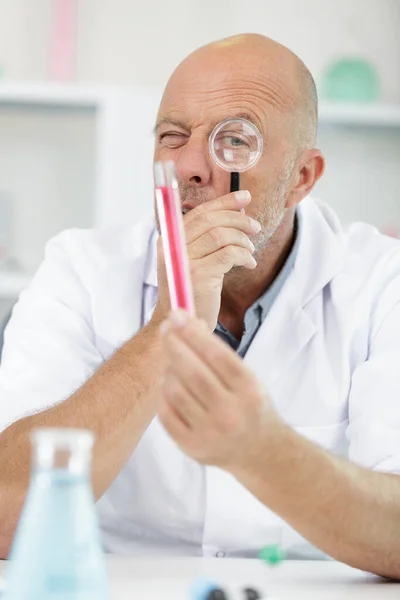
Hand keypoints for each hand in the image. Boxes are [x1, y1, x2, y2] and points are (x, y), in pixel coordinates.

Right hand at [152, 191, 260, 330]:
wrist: (180, 322)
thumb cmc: (190, 291)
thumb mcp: (192, 260)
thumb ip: (205, 238)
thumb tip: (235, 211)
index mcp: (169, 239)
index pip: (199, 212)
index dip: (224, 202)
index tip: (245, 197)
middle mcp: (173, 247)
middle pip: (211, 220)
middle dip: (238, 219)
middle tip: (255, 227)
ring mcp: (184, 261)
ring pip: (222, 235)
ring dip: (243, 240)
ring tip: (250, 251)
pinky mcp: (200, 276)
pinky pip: (230, 254)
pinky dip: (245, 256)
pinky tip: (249, 263)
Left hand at [157, 310, 278, 471]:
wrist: (260, 452)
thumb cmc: (250, 406)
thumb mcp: (247, 378)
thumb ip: (218, 354)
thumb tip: (187, 322)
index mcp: (249, 391)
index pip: (217, 356)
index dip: (194, 333)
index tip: (179, 316)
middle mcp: (231, 413)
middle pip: (193, 372)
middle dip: (175, 344)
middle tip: (166, 327)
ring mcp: (210, 433)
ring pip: (176, 390)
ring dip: (169, 369)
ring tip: (172, 361)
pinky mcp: (192, 446)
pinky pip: (166, 413)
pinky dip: (163, 393)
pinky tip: (168, 384)